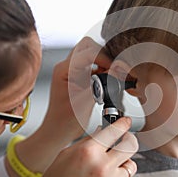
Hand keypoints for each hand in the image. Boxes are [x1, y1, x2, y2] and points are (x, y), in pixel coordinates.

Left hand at [6, 37, 112, 175]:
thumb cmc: (65, 121)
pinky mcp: (81, 75)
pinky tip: (109, 80)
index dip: (105, 58)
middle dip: (104, 54)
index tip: (116, 68)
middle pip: (89, 45)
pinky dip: (105, 69)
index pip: (88, 53)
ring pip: (93, 53)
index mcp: (64, 70)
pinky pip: (95, 64)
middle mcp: (67, 66)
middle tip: (114, 69)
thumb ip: (102, 84)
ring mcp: (74, 69)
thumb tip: (118, 69)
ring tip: (112, 75)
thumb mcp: (85, 102)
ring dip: (105, 61)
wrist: (59, 130)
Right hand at [42, 117, 137, 176]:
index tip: (126, 122)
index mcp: (88, 152)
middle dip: (130, 140)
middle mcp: (102, 166)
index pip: (115, 131)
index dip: (123, 124)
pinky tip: (108, 173)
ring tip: (112, 162)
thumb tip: (102, 130)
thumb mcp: (66, 154)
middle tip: (125, 138)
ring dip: (125, 161)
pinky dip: (120, 174)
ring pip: (131, 164)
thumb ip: (87, 141)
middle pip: (131, 145)